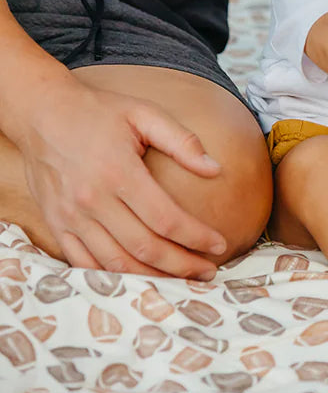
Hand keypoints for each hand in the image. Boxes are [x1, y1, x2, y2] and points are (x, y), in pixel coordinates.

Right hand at [18, 78, 227, 277]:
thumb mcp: (143, 113)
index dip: (196, 237)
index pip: (165, 218)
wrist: (43, 113)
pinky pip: (84, 264)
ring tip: (181, 280)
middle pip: (144, 248)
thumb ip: (181, 141)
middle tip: (209, 272)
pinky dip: (113, 278)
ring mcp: (72, 216)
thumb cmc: (98, 111)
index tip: (220, 244)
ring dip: (152, 279)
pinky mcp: (57, 224)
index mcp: (119, 172)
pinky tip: (138, 279)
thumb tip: (215, 168)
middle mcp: (93, 200)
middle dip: (182, 265)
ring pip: (116, 264)